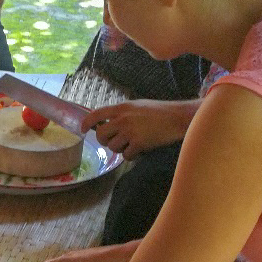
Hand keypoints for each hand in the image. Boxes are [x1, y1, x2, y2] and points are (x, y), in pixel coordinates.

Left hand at [82, 100, 196, 159]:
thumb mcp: (136, 106)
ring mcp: (130, 131)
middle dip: (105, 141)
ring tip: (132, 144)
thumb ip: (120, 114)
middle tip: (115, 141)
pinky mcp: (139, 143)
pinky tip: (140, 149)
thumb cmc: (159, 112)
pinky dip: (132, 155)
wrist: (178, 117)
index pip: (95, 115)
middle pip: (101, 135)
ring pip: (113, 147)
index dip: (86, 123)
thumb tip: (105, 123)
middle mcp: (122, 119)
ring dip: (120, 149)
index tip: (82, 130)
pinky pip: (126, 155)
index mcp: (121, 108)